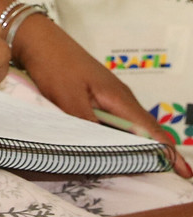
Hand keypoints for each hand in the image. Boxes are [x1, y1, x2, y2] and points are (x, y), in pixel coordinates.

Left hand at [12, 14, 192, 177]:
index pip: (151, 131)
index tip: (184, 173)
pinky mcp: (97, 96)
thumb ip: (87, 123)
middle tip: (166, 177)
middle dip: (158, 153)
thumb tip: (104, 147)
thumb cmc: (53, 64)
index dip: (168, 153)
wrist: (38, 40)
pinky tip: (113, 147)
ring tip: (145, 168)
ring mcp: (110, 96)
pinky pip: (115, 121)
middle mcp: (120, 98)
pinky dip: (119, 136)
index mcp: (119, 98)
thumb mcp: (67, 97)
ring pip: (130, 127)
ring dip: (137, 146)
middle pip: (146, 131)